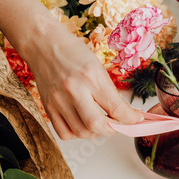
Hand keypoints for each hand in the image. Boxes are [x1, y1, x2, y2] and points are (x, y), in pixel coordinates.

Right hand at [23, 23, 145, 139]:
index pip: (116, 108)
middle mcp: (74, 91)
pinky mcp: (48, 107)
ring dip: (96, 133)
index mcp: (91, 77)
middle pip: (97, 125)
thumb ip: (108, 90)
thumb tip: (121, 111)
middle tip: (118, 124)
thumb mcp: (98, 66)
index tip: (135, 119)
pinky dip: (77, 134)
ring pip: (81, 132)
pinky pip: (64, 133)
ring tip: (101, 124)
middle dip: (113, 129)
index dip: (130, 118)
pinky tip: (82, 125)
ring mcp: (59, 101)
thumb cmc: (72, 51)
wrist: (43, 45)